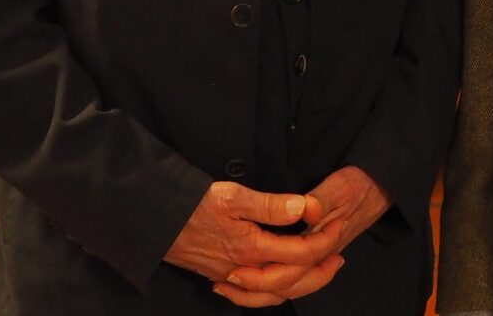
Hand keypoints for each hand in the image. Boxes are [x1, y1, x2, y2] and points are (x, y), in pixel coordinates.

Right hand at [165, 181, 344, 306]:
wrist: (154, 222)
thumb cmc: (192, 205)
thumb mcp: (233, 196)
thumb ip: (270, 204)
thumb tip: (304, 208)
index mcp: (252, 248)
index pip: (300, 254)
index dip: (324, 241)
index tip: (337, 225)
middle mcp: (244, 269)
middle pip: (292, 281)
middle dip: (319, 271)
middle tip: (339, 256)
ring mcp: (231, 277)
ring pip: (273, 293)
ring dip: (300, 284)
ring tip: (318, 270)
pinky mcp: (220, 277)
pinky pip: (253, 295)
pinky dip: (271, 293)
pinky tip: (277, 284)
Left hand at [220, 166, 390, 300]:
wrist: (383, 185)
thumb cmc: (361, 184)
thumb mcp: (339, 185)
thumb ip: (320, 200)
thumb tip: (306, 211)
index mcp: (324, 240)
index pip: (292, 266)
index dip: (262, 271)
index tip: (237, 267)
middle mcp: (322, 253)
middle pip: (290, 283)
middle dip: (257, 285)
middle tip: (229, 278)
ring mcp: (322, 254)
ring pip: (294, 285)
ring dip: (264, 289)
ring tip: (235, 285)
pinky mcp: (321, 250)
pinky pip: (297, 276)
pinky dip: (276, 282)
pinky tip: (260, 273)